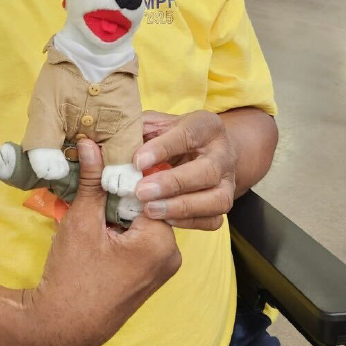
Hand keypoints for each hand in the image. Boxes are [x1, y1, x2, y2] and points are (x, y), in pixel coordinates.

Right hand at [25, 140, 180, 345]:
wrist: (63, 325)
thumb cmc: (73, 275)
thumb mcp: (81, 221)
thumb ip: (92, 180)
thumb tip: (91, 142)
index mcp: (161, 240)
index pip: (150, 188)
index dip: (125, 168)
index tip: (107, 152)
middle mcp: (171, 254)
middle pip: (149, 202)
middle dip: (122, 187)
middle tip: (97, 170)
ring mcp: (163, 267)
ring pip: (143, 218)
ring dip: (120, 205)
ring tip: (95, 192)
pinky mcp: (151, 274)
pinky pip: (141, 236)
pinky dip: (122, 224)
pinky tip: (100, 218)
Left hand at [132, 110, 236, 230]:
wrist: (201, 149)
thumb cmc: (170, 134)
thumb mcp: (157, 123)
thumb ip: (141, 129)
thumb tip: (117, 143)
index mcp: (207, 126)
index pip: (188, 135)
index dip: (162, 148)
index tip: (137, 161)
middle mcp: (223, 153)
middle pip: (207, 171)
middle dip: (173, 183)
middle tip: (141, 191)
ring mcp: (228, 181)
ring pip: (216, 199)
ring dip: (181, 207)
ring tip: (149, 209)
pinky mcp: (224, 203)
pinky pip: (213, 219)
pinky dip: (189, 222)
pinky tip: (164, 218)